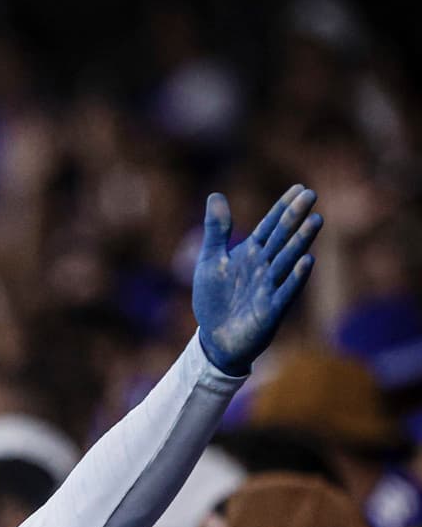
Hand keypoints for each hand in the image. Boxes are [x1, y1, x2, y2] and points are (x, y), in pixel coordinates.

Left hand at [193, 185, 321, 375]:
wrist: (214, 339)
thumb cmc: (215, 299)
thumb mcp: (210, 260)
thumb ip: (216, 230)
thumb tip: (216, 195)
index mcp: (251, 253)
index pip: (270, 225)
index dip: (283, 207)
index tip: (300, 188)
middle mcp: (264, 266)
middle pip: (282, 237)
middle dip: (295, 217)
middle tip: (311, 195)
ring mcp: (270, 287)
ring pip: (287, 260)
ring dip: (301, 241)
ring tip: (315, 220)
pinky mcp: (271, 309)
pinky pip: (286, 291)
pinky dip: (296, 276)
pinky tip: (308, 260)